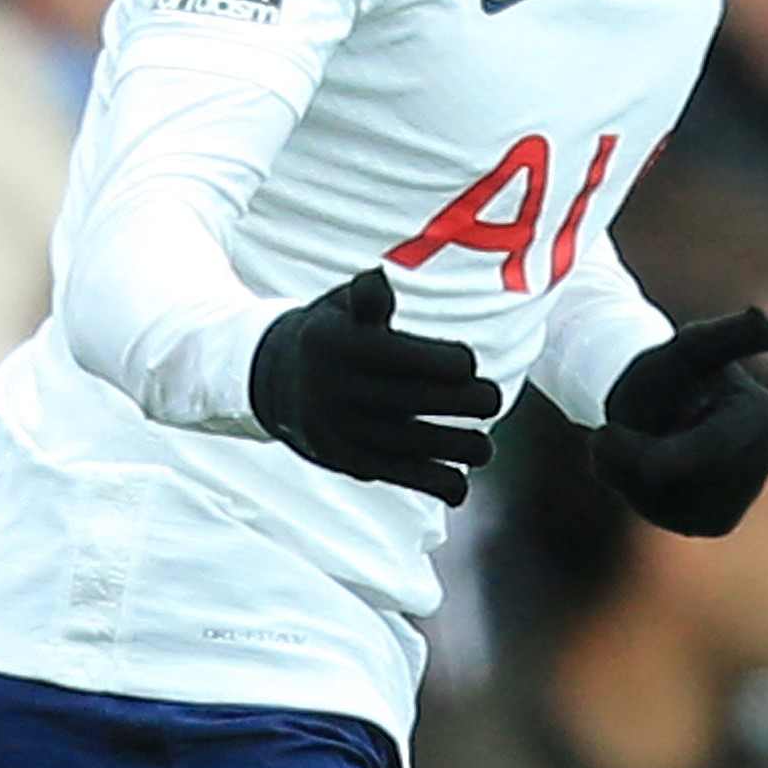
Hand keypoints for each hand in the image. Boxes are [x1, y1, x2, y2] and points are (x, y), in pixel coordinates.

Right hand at [244, 267, 500, 500]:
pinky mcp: (346, 461)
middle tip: (493, 401)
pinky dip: (434, 484)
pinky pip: (398, 475)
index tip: (469, 365)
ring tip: (483, 447)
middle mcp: (336, 387)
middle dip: (466, 403)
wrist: (274, 382)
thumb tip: (377, 281)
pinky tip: (460, 487)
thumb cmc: (332, 336)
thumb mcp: (340, 307)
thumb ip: (367, 297)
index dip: (451, 363)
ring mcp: (339, 428)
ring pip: (413, 443)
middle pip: (417, 400)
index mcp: (340, 344)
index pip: (409, 357)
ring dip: (459, 449)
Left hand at [586, 304, 767, 535]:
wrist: (659, 403)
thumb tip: (766, 324)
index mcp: (760, 415)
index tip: (600, 435)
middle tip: (606, 436)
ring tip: (631, 447)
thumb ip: (725, 336)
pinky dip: (643, 498)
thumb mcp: (690, 348)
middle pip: (681, 481)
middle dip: (634, 461)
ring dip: (633, 481)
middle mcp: (763, 459)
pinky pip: (670, 519)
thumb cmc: (668, 371)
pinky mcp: (721, 520)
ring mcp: (746, 494)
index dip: (645, 453)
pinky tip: (646, 471)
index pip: (701, 452)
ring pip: (671, 506)